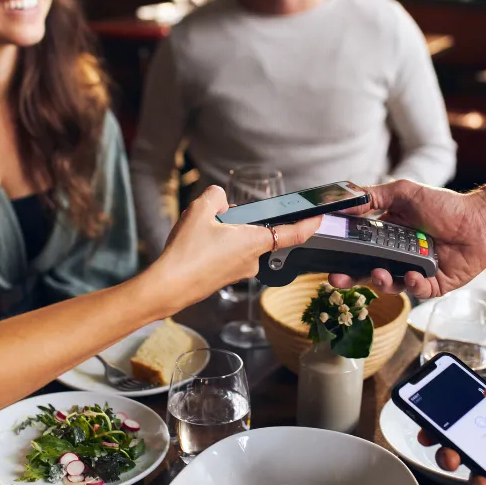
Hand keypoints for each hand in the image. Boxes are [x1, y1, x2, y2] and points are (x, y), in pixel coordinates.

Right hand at [155, 186, 320, 304]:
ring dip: (224, 232)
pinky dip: (215, 246)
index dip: (308, 224)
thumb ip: (215, 196)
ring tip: (198, 233)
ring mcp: (239, 272)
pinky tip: (196, 246)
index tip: (317, 217)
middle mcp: (252, 260)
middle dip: (238, 219)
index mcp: (254, 242)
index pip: (292, 233)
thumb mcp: (199, 211)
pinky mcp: (225, 278)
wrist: (168, 287)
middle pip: (256, 230)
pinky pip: (227, 254)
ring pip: (239, 242)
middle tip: (213, 216)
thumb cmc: (186, 253)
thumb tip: (220, 200)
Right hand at [328, 179, 485, 298]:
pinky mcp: (434, 286)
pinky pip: (418, 291)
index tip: (329, 258)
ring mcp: (415, 272)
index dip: (343, 255)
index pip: (359, 249)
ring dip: (382, 282)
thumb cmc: (445, 205)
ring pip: (391, 285)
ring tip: (380, 273)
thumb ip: (372, 196)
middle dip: (351, 278)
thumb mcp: (404, 192)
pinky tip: (415, 275)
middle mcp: (398, 256)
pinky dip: (414, 285)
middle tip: (337, 279)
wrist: (480, 221)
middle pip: (368, 272)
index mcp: (388, 236)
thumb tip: (342, 200)